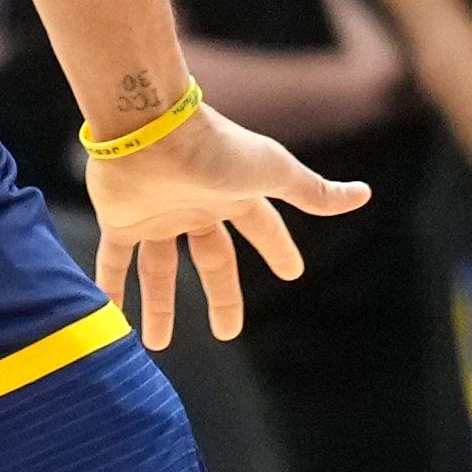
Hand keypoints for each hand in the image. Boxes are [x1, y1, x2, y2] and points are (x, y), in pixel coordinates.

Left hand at [88, 97, 370, 345]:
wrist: (149, 126)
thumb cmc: (216, 146)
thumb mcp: (273, 172)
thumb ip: (313, 192)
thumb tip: (364, 195)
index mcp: (234, 195)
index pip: (263, 229)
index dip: (277, 249)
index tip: (293, 272)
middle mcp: (196, 206)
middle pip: (211, 261)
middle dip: (221, 296)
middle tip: (227, 333)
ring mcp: (157, 213)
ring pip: (158, 269)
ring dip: (159, 305)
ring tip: (155, 344)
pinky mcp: (120, 219)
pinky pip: (113, 261)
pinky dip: (109, 288)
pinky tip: (107, 318)